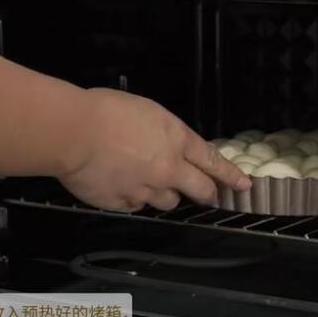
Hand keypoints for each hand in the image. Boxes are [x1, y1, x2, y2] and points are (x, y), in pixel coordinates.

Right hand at [58, 88, 250, 211]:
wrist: (74, 132)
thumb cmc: (106, 110)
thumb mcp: (147, 112)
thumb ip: (165, 134)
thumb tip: (167, 148)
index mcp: (176, 139)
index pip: (213, 161)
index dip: (230, 174)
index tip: (243, 185)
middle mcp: (168, 169)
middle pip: (200, 189)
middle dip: (207, 193)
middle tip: (207, 195)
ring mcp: (147, 190)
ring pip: (168, 202)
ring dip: (164, 194)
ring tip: (146, 180)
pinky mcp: (124, 204)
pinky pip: (136, 206)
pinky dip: (133, 198)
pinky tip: (120, 184)